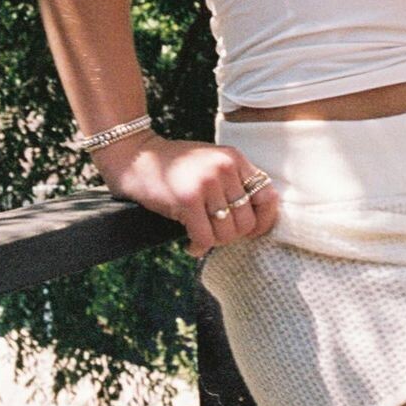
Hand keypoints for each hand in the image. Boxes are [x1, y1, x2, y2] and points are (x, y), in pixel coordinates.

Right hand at [89, 131, 279, 256]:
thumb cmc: (176, 167)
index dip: (263, 221)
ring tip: (201, 237)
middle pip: (247, 221)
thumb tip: (258, 222)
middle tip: (214, 234)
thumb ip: (235, 184)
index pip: (268, 196)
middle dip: (231, 236)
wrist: (137, 157)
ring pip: (228, 233)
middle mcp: (225, 168)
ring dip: (214, 243)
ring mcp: (207, 182)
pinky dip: (198, 247)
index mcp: (235, 158)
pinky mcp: (187, 199)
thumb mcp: (212, 164)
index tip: (250, 232)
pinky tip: (190, 244)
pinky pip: (205, 238)